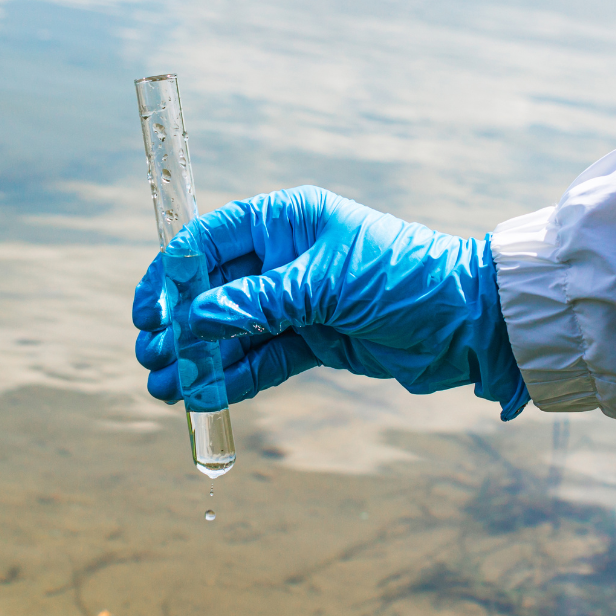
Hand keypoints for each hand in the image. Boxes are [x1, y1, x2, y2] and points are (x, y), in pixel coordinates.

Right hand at [133, 187, 527, 417]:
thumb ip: (255, 303)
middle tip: (151, 358)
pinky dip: (235, 376)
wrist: (466, 322)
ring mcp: (301, 299)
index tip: (149, 313)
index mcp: (288, 220)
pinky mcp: (317, 339)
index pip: (211, 241)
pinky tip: (203, 395)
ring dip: (201, 357)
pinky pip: (264, 357)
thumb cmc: (400, 279)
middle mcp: (288, 256)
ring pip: (236, 329)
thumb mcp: (324, 285)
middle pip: (216, 289)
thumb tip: (191, 322)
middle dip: (183, 325)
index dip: (173, 275)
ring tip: (163, 389)